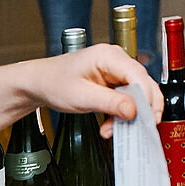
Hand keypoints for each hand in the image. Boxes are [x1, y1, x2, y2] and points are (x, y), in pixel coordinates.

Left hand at [20, 43, 162, 137]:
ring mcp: (117, 70)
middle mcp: (117, 60)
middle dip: (141, 108)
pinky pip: (128, 98)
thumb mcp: (81, 96)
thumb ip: (110, 103)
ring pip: (138, 93)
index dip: (145, 98)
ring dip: (131, 114)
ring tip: (115, 128)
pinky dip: (123, 113)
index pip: (138, 76)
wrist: (39, 83)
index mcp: (109, 56)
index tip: (144, 117)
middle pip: (143, 84)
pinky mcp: (115, 81)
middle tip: (139, 127)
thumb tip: (134, 110)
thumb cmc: (54, 82)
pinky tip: (112, 124)